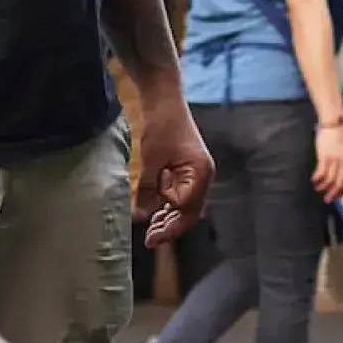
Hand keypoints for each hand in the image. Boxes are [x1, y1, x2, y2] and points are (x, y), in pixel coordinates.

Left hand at [131, 94, 213, 247]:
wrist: (163, 100)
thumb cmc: (161, 125)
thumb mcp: (151, 158)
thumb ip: (148, 188)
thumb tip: (141, 216)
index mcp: (200, 173)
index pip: (186, 205)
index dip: (167, 210)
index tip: (151, 213)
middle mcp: (202, 177)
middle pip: (189, 212)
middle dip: (170, 227)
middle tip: (150, 242)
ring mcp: (195, 175)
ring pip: (185, 206)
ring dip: (168, 219)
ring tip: (151, 233)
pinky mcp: (186, 171)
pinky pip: (179, 196)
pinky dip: (167, 206)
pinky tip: (154, 214)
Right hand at [312, 118, 342, 200]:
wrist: (334, 125)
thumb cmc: (340, 137)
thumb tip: (342, 175)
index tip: (341, 196)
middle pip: (340, 183)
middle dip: (333, 193)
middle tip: (328, 199)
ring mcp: (335, 160)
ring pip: (330, 179)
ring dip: (323, 187)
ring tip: (318, 189)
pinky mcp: (325, 157)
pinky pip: (321, 172)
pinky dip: (317, 178)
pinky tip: (314, 180)